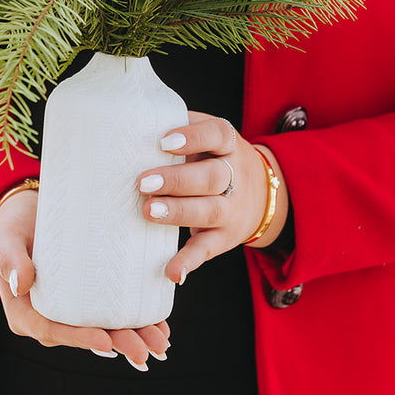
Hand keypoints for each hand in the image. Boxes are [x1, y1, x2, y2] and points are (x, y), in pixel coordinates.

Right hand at [0, 187, 170, 369]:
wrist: (29, 209)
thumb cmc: (13, 224)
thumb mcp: (4, 238)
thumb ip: (9, 258)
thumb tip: (22, 283)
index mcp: (26, 312)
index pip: (53, 331)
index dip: (80, 339)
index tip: (106, 341)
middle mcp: (50, 317)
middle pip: (85, 335)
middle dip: (117, 344)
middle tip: (144, 351)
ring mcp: (72, 309)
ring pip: (104, 328)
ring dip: (133, 337)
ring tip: (160, 343)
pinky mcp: (90, 295)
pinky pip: (112, 312)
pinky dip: (136, 320)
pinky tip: (159, 326)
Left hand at [137, 111, 288, 283]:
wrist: (262, 193)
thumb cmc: (214, 157)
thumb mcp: (207, 136)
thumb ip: (179, 126)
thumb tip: (132, 123)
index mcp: (228, 145)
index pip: (217, 135)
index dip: (194, 137)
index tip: (164, 141)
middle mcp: (234, 177)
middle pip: (211, 177)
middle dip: (177, 180)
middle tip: (143, 182)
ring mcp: (231, 210)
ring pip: (208, 211)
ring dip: (178, 213)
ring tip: (148, 211)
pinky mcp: (223, 238)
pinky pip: (206, 250)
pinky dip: (189, 262)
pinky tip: (172, 272)